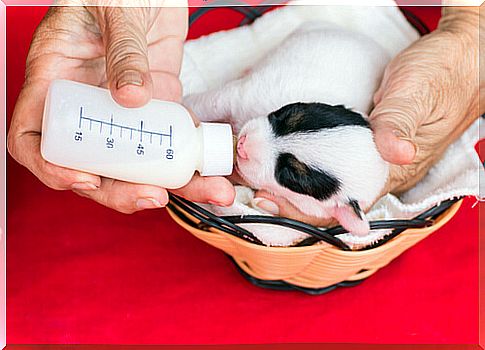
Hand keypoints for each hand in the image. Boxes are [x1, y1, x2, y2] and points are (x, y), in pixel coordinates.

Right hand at [8, 2, 234, 212]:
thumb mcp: (113, 10)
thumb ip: (122, 51)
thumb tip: (132, 99)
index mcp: (56, 81)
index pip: (35, 140)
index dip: (54, 169)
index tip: (87, 180)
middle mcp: (89, 104)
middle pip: (95, 165)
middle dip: (123, 190)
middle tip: (155, 196)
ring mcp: (125, 109)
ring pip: (139, 161)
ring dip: (172, 182)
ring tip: (209, 190)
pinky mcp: (159, 104)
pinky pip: (171, 140)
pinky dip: (193, 157)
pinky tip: (216, 166)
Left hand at [254, 7, 479, 225]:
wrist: (457, 60)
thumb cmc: (441, 76)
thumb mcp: (417, 94)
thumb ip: (400, 123)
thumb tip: (393, 151)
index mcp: (396, 169)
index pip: (345, 203)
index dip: (306, 207)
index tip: (271, 200)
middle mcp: (382, 171)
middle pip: (331, 198)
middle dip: (292, 197)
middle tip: (255, 187)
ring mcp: (373, 159)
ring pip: (330, 183)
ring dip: (295, 183)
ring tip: (260, 177)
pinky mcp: (366, 144)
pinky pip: (334, 163)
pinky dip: (307, 164)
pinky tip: (285, 159)